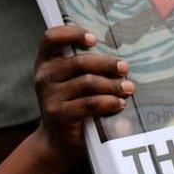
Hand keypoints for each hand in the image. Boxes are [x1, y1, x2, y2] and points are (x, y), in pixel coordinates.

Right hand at [32, 25, 132, 163]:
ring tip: (128, 88)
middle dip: (107, 64)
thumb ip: (86, 65)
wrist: (59, 139)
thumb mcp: (73, 80)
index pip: (52, 37)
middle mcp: (44, 76)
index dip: (72, 33)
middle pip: (80, 62)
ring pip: (88, 82)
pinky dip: (108, 102)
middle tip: (124, 68)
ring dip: (113, 85)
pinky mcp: (58, 114)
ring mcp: (49, 96)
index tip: (93, 39)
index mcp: (46, 61)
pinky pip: (89, 103)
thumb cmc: (73, 101)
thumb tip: (120, 57)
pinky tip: (119, 103)